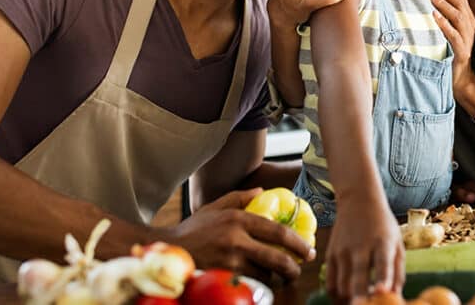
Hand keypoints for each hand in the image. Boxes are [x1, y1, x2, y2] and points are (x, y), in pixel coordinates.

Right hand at [167, 188, 314, 279]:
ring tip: (278, 276)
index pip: (277, 231)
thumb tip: (262, 190)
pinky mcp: (222, 278)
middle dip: (293, 267)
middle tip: (298, 270)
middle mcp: (235, 239)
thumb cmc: (193, 230)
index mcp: (238, 219)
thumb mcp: (214, 208)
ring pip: (264, 274)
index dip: (298, 243)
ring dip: (274, 277)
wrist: (167, 250)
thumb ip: (239, 198)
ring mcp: (229, 261)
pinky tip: (260, 282)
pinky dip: (258, 284)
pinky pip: (249, 284)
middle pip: (277, 258)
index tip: (308, 250)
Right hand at [325, 193, 403, 299]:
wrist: (358, 200)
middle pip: (357, 279)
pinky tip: (346, 299)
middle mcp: (360, 247)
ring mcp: (342, 251)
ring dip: (350, 301)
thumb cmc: (383, 225)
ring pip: (341, 286)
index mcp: (382, 243)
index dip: (382, 279)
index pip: (382, 264)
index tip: (381, 292)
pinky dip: (337, 296)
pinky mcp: (330, 255)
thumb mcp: (397, 243)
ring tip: (359, 304)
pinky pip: (330, 283)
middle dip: (359, 300)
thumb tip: (394, 296)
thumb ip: (397, 271)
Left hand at [427, 0, 474, 93]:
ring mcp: (467, 37)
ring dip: (443, 3)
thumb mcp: (445, 27)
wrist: (458, 76)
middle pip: (459, 0)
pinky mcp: (462, 51)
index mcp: (466, 16)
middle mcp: (469, 24)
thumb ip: (440, 12)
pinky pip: (454, 35)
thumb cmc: (448, 49)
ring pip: (458, 15)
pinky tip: (434, 16)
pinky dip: (445, 24)